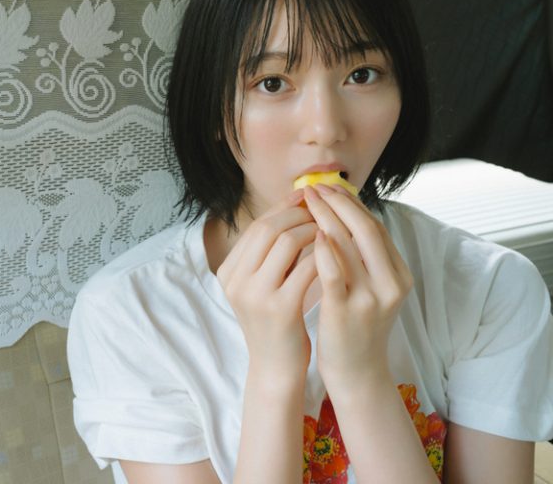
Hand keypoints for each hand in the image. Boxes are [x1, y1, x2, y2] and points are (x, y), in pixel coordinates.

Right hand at [217, 190, 317, 382]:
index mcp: (228, 272)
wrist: (276, 369)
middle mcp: (235, 281)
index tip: (306, 197)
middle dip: (299, 213)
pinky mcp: (279, 309)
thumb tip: (295, 208)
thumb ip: (271, 254)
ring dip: (314, 230)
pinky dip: (324, 254)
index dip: (283, 207)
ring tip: (331, 230)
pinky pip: (307, 267)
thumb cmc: (276, 322)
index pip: (256, 226)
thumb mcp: (263, 285)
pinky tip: (337, 253)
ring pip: (287, 241)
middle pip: (268, 228)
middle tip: (323, 209)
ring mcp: (254, 295)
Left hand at [304, 185, 412, 391]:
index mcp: (398, 275)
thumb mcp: (368, 289)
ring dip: (326, 216)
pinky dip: (323, 249)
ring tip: (307, 200)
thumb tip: (341, 219)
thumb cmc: (355, 327)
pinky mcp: (347, 310)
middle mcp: (391, 283)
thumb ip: (362, 259)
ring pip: (349, 244)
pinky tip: (311, 234)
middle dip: (338, 203)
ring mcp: (371, 297)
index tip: (330, 188)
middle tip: (315, 186)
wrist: (357, 373)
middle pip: (365, 229)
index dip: (351, 204)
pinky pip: (334, 271)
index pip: (375, 227)